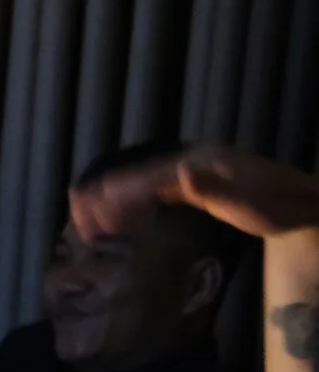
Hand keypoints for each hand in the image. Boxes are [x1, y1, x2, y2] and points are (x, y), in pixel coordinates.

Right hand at [72, 144, 318, 243]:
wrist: (303, 206)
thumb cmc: (277, 208)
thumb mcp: (247, 202)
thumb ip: (211, 189)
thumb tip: (179, 173)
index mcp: (200, 162)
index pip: (149, 177)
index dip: (117, 193)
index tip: (90, 207)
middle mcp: (192, 160)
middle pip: (140, 175)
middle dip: (106, 193)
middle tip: (75, 211)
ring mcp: (194, 170)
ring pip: (144, 181)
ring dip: (115, 196)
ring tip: (84, 211)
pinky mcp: (196, 182)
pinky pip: (155, 188)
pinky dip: (133, 199)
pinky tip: (120, 210)